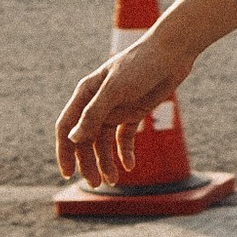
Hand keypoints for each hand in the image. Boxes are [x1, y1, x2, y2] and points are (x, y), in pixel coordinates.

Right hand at [55, 30, 192, 187]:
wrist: (172, 53)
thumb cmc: (141, 65)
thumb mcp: (115, 90)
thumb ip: (93, 114)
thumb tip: (73, 139)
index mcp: (86, 94)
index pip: (67, 127)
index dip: (64, 151)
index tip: (67, 173)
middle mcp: (97, 103)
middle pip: (85, 139)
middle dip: (88, 162)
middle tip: (97, 183)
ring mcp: (116, 108)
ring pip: (104, 142)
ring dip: (106, 161)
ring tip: (113, 180)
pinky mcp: (134, 112)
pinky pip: (125, 137)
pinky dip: (125, 152)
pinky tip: (130, 165)